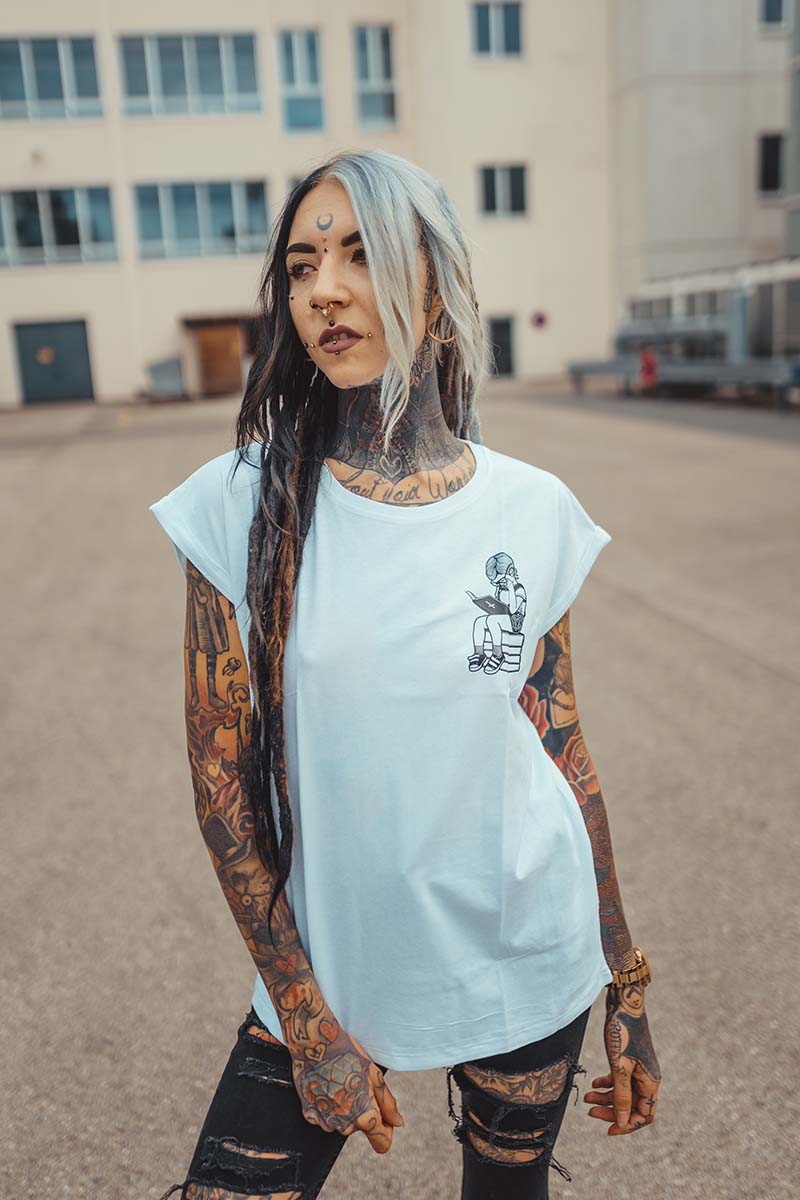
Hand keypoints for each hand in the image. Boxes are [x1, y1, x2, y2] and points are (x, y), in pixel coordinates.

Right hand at [285, 1007, 404, 1153]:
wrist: (315, 1042)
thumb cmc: (347, 1054)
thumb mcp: (374, 1074)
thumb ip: (388, 1103)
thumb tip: (398, 1122)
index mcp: (364, 1116)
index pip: (382, 1142)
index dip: (387, 1130)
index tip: (383, 1114)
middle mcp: (344, 1125)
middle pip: (361, 1127)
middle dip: (362, 1110)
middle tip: (356, 1082)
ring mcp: (325, 1121)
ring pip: (342, 1122)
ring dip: (344, 1107)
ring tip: (339, 1080)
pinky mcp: (309, 1114)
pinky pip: (324, 1116)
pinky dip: (327, 1105)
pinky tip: (326, 1084)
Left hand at [583, 983, 660, 1134]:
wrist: (623, 1004)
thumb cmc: (622, 1033)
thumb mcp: (620, 1067)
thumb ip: (622, 1095)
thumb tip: (623, 1121)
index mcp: (650, 1082)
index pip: (644, 1114)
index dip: (627, 1125)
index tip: (608, 1129)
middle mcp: (646, 1077)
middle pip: (632, 1106)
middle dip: (611, 1111)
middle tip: (590, 1113)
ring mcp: (637, 1068)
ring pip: (623, 1093)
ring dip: (605, 1098)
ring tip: (586, 1097)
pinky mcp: (628, 1059)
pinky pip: (619, 1079)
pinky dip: (607, 1084)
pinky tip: (593, 1084)